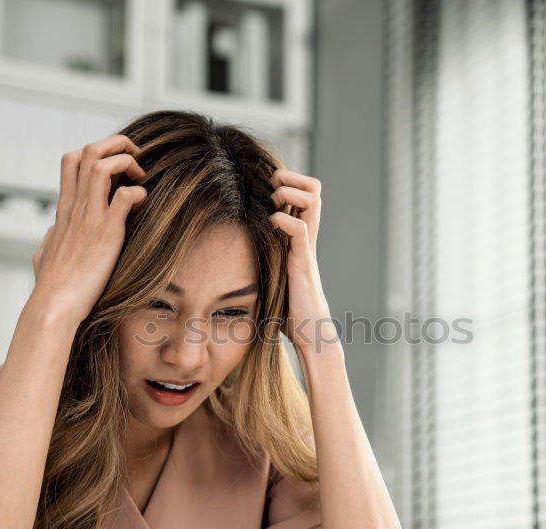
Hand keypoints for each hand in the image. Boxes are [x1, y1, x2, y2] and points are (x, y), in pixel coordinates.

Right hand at [32, 134, 146, 325]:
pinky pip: (124, 196)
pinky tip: (143, 204)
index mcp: (64, 209)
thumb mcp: (44, 253)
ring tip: (141, 176)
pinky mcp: (106, 233)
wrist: (54, 305)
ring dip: (127, 162)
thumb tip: (53, 233)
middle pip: (88, 151)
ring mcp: (90, 218)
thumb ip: (51, 237)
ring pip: (102, 165)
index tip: (116, 166)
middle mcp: (76, 207)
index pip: (71, 160)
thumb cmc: (51, 286)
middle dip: (116, 145)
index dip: (96, 152)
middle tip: (136, 158)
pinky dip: (138, 193)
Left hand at [268, 168, 335, 351]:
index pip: (307, 194)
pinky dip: (283, 220)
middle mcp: (307, 238)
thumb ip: (262, 256)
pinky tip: (271, 225)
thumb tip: (230, 252)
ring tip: (273, 201)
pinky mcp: (303, 263)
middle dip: (292, 178)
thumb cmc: (288, 308)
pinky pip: (299, 230)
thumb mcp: (272, 272)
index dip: (290, 181)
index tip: (268, 188)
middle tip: (272, 188)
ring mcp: (307, 248)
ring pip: (313, 201)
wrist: (309, 332)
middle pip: (315, 189)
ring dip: (290, 192)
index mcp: (300, 238)